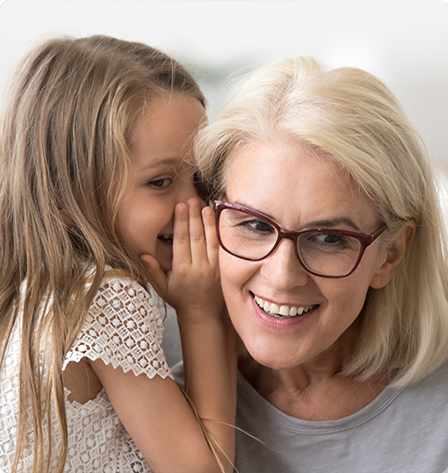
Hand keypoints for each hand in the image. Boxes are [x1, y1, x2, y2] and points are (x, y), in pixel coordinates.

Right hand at [141, 198, 223, 319]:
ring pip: (210, 240)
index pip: (181, 241)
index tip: (179, 207)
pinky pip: (221, 248)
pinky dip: (219, 233)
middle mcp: (199, 267)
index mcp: (183, 270)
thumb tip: (143, 255)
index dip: (181, 222)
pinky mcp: (224, 268)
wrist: (204, 314)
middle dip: (193, 217)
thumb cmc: (182, 299)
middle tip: (191, 200)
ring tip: (205, 206)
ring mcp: (214, 268)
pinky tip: (218, 221)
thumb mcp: (163, 287)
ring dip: (208, 222)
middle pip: (196, 236)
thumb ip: (153, 270)